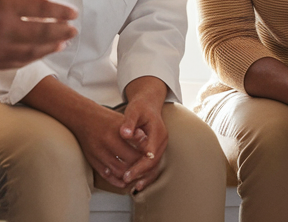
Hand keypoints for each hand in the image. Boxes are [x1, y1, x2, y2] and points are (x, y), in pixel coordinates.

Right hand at [0, 0, 78, 69]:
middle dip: (62, 30)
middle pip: (43, 30)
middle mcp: (1, 26)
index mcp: (2, 2)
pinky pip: (20, 61)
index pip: (42, 7)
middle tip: (74, 29)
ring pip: (34, 49)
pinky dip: (35, 56)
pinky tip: (44, 51)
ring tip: (64, 41)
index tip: (73, 12)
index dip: (61, 10)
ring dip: (52, 45)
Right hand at [73, 104, 147, 190]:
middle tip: (147, 170)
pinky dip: (116, 181)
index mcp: (116, 133)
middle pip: (129, 163)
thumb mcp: (123, 121)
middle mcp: (106, 144)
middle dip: (139, 168)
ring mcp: (98, 154)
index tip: (151, 159)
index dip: (145, 158)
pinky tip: (124, 181)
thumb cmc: (107, 119)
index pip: (136, 152)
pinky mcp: (92, 160)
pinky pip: (106, 175)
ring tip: (138, 176)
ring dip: (129, 176)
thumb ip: (135, 133)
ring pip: (118, 172)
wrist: (83, 118)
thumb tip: (148, 144)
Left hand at [118, 77, 169, 191]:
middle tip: (126, 180)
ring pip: (155, 165)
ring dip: (145, 176)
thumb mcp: (133, 111)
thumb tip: (124, 134)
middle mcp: (162, 140)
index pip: (149, 155)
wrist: (149, 102)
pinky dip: (146, 173)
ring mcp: (161, 145)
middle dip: (140, 174)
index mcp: (158, 132)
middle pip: (154, 163)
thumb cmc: (140, 107)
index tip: (127, 174)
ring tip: (132, 186)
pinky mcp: (157, 148)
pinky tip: (138, 181)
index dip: (138, 167)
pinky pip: (153, 164)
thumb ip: (128, 122)